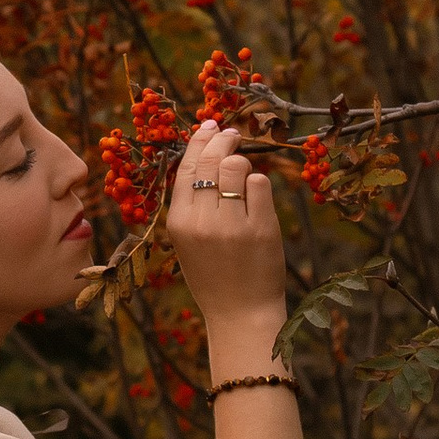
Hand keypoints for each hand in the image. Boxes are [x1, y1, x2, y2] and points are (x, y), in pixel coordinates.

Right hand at [162, 116, 288, 347]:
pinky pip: (260, 184)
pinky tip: (257, 198)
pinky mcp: (261, 228)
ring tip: (244, 176)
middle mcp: (201, 221)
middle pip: (212, 160)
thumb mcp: (188, 241)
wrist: (240, 313)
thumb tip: (204, 153)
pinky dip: (259, 185)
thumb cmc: (213, 276)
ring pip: (237, 166)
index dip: (199, 141)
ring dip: (243, 164)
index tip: (209, 125)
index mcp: (178, 222)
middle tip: (233, 133)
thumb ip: (192, 203)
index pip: (186, 168)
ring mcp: (232, 224)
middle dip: (223, 139)